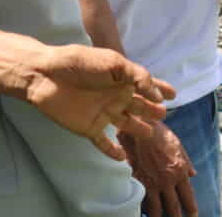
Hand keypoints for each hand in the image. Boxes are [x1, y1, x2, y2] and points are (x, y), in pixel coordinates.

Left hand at [21, 44, 173, 159]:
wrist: (46, 75)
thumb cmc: (80, 63)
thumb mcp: (114, 63)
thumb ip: (138, 77)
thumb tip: (158, 95)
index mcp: (122, 78)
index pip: (146, 85)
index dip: (160, 89)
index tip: (174, 94)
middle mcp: (116, 96)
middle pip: (139, 106)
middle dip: (152, 110)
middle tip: (163, 114)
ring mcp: (104, 113)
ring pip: (126, 124)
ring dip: (138, 130)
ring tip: (150, 135)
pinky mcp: (90, 128)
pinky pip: (104, 143)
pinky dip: (113, 151)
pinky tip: (122, 159)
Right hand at [123, 120, 197, 216]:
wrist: (141, 128)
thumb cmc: (160, 134)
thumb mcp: (178, 145)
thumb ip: (186, 162)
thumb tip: (193, 174)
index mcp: (179, 172)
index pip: (188, 197)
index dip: (191, 209)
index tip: (193, 215)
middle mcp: (167, 181)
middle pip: (173, 208)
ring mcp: (151, 183)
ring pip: (156, 209)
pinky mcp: (138, 182)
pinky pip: (142, 201)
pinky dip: (144, 208)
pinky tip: (145, 212)